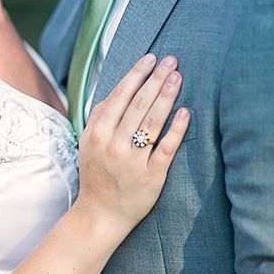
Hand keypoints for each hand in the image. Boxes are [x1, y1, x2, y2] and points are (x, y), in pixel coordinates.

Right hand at [76, 54, 189, 233]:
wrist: (100, 214)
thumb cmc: (97, 173)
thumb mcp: (89, 142)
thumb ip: (101, 115)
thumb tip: (118, 87)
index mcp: (97, 133)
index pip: (119, 96)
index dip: (136, 74)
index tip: (150, 58)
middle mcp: (114, 144)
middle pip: (138, 104)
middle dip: (155, 79)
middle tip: (171, 60)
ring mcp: (133, 161)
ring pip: (152, 122)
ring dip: (166, 96)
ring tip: (178, 77)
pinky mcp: (151, 176)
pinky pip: (166, 148)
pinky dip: (176, 129)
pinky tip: (185, 111)